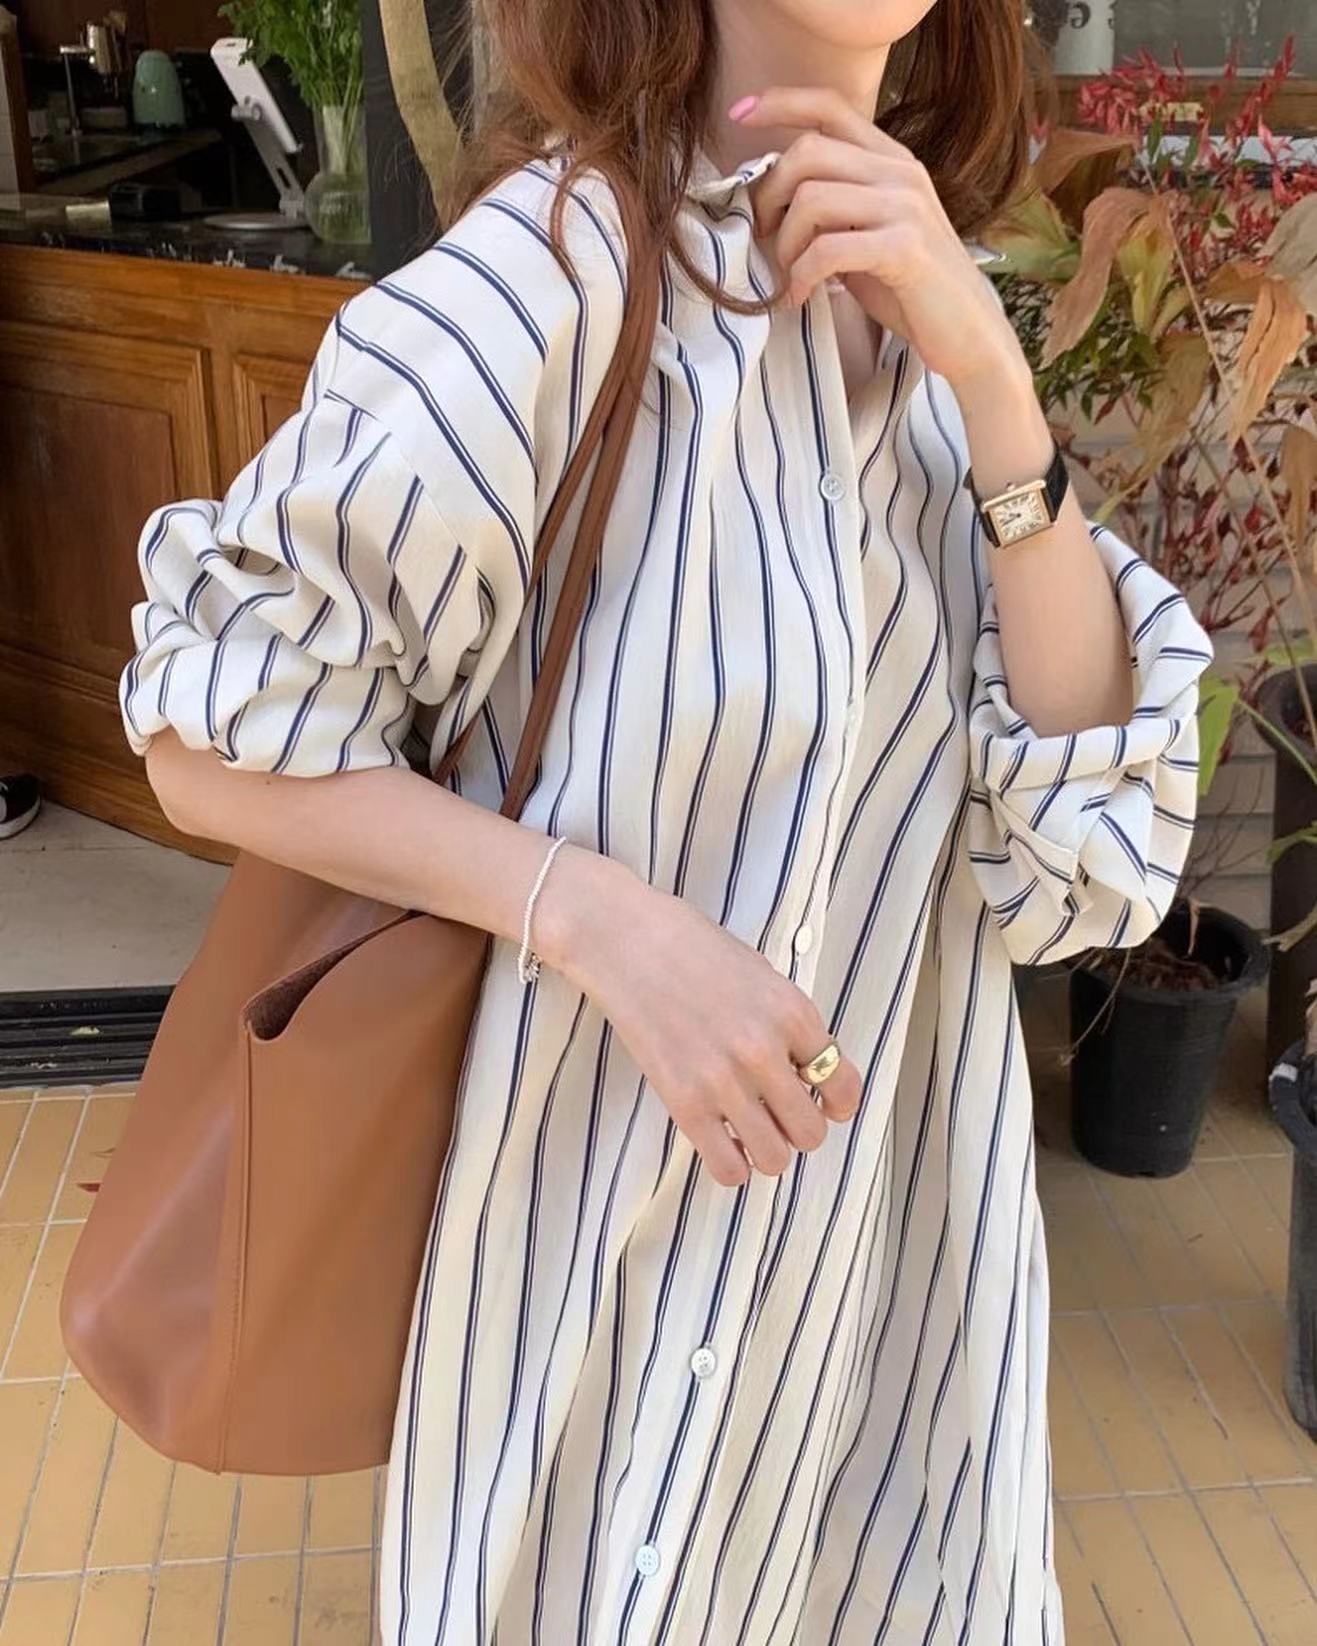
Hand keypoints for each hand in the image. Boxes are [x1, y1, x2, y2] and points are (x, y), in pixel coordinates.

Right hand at [537, 847, 862, 1187]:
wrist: (625, 939)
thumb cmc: (692, 948)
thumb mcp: (762, 975)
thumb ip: (790, 1025)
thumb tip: (810, 1073)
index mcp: (793, 1013)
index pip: (843, 1084)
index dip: (840, 1102)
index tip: (827, 1102)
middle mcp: (764, 1051)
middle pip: (812, 1131)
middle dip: (801, 1126)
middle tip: (779, 1112)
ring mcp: (723, 1081)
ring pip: (775, 1158)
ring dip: (768, 1149)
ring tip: (750, 1128)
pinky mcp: (683, 1103)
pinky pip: (728, 1168)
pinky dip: (733, 1164)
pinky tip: (723, 1139)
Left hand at [734, 85, 1028, 398]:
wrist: (966, 331)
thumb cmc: (909, 287)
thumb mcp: (868, 233)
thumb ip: (833, 208)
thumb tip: (771, 199)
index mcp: (890, 160)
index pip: (831, 106)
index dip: (781, 102)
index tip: (740, 113)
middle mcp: (899, 173)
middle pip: (808, 152)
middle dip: (769, 195)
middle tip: (763, 235)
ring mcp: (905, 207)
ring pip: (811, 199)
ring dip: (784, 243)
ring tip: (789, 274)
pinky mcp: (903, 248)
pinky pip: (827, 250)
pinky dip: (800, 276)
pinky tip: (799, 296)